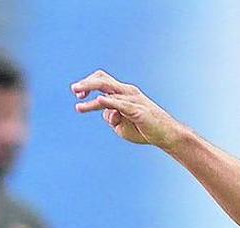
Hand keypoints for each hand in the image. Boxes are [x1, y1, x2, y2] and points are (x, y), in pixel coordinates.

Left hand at [71, 70, 185, 150]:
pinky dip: (109, 101)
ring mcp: (133, 100)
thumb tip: (103, 113)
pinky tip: (99, 101)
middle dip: (87, 84)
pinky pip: (120, 104)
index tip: (78, 96)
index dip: (88, 84)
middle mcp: (127, 93)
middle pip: (104, 81)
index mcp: (122, 93)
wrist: (165, 135)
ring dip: (92, 94)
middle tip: (74, 89)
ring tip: (78, 101)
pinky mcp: (137, 111)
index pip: (103, 81)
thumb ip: (110, 117)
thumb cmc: (142, 129)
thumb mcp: (120, 124)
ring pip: (109, 92)